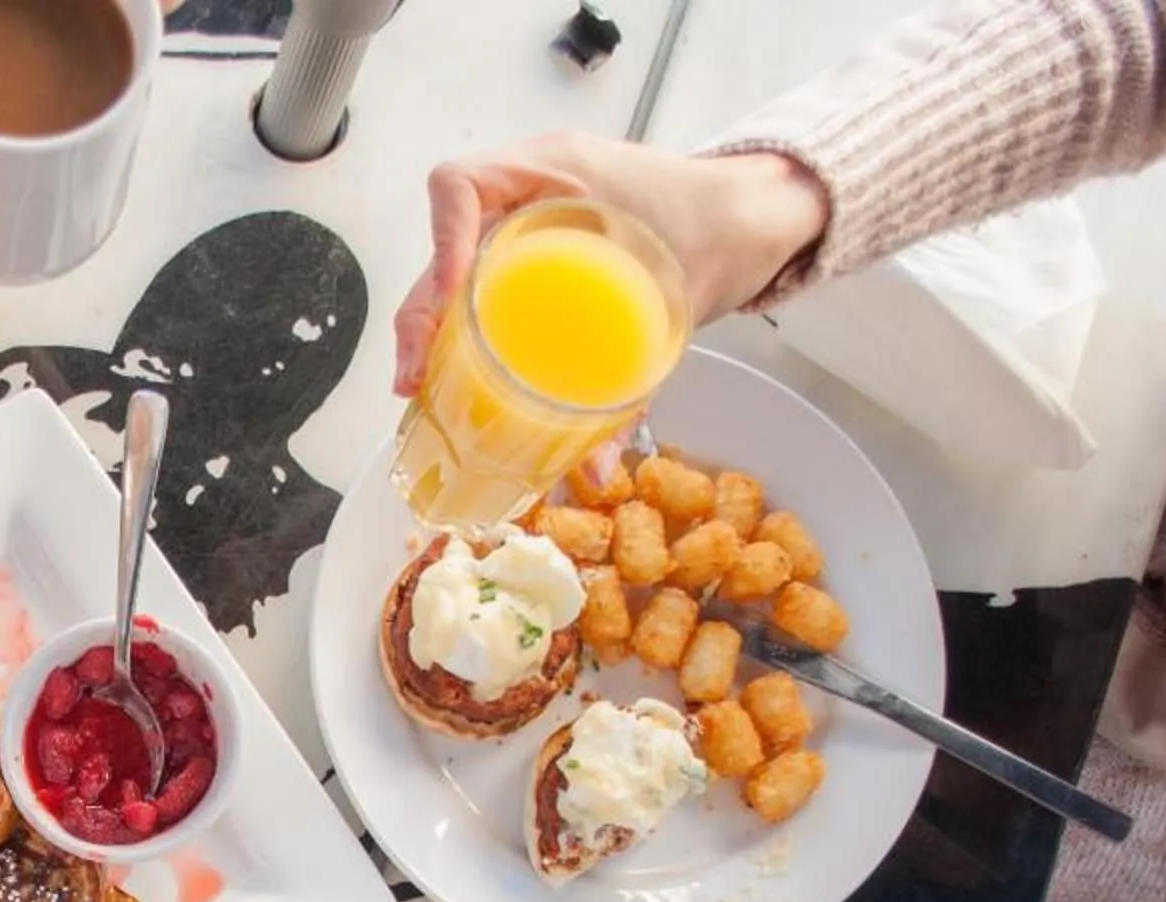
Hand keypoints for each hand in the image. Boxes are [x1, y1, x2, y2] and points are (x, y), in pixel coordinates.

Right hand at [391, 134, 828, 393]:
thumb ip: (639, 378)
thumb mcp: (676, 291)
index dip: (442, 241)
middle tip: (415, 378)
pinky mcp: (537, 260)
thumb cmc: (718, 223)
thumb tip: (596, 464)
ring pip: (454, 272)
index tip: (450, 300)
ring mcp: (527, 226)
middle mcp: (528, 196)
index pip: (462, 185)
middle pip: (444, 246)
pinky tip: (451, 380)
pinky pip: (483, 288)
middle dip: (420, 315)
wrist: (750, 217)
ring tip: (417, 389)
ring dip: (427, 329)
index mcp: (555, 173)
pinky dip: (460, 332)